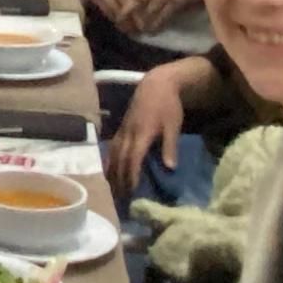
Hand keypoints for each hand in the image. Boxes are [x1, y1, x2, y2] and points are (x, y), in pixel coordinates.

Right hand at [106, 57, 196, 198]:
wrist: (155, 84)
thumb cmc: (167, 105)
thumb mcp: (173, 125)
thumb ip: (170, 146)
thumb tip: (170, 168)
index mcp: (142, 133)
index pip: (133, 158)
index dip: (131, 174)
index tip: (132, 191)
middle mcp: (128, 133)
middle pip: (120, 160)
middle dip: (120, 179)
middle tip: (122, 198)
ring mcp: (122, 130)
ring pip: (112, 154)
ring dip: (112, 173)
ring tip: (113, 190)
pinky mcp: (120, 129)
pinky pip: (111, 148)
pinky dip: (109, 161)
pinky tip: (109, 172)